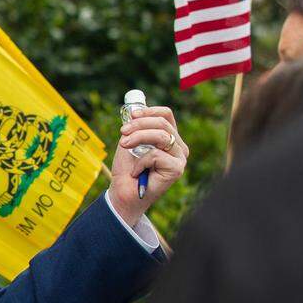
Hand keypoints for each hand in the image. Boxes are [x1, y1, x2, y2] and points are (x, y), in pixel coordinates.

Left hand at [108, 106, 188, 225]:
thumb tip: (135, 109)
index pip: (166, 115)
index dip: (149, 111)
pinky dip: (140, 161)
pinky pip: (156, 155)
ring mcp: (180, 158)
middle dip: (138, 125)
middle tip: (122, 132)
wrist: (123, 193)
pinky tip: (137, 172)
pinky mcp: (177, 169)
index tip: (132, 114)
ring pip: (161, 136)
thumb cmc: (127, 169)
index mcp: (169, 137)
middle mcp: (178, 146)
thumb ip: (135, 127)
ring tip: (124, 145)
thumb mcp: (129, 142)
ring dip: (138, 138)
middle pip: (162, 123)